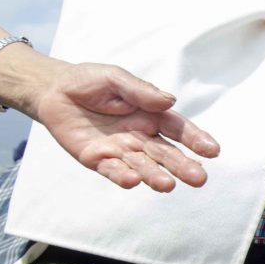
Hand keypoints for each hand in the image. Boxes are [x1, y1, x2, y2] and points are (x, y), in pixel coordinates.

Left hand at [31, 63, 219, 191]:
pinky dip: (122, 176)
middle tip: (199, 179)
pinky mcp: (96, 159)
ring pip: (142, 165)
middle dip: (182, 166)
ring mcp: (119, 150)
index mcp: (151, 115)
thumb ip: (140, 91)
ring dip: (155, 176)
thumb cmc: (89, 80)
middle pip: (165, 153)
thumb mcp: (115, 77)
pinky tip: (133, 181)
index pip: (178, 129)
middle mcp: (140, 136)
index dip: (196, 139)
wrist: (52, 90)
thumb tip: (169, 101)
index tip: (212, 151)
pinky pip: (112, 170)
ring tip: (168, 186)